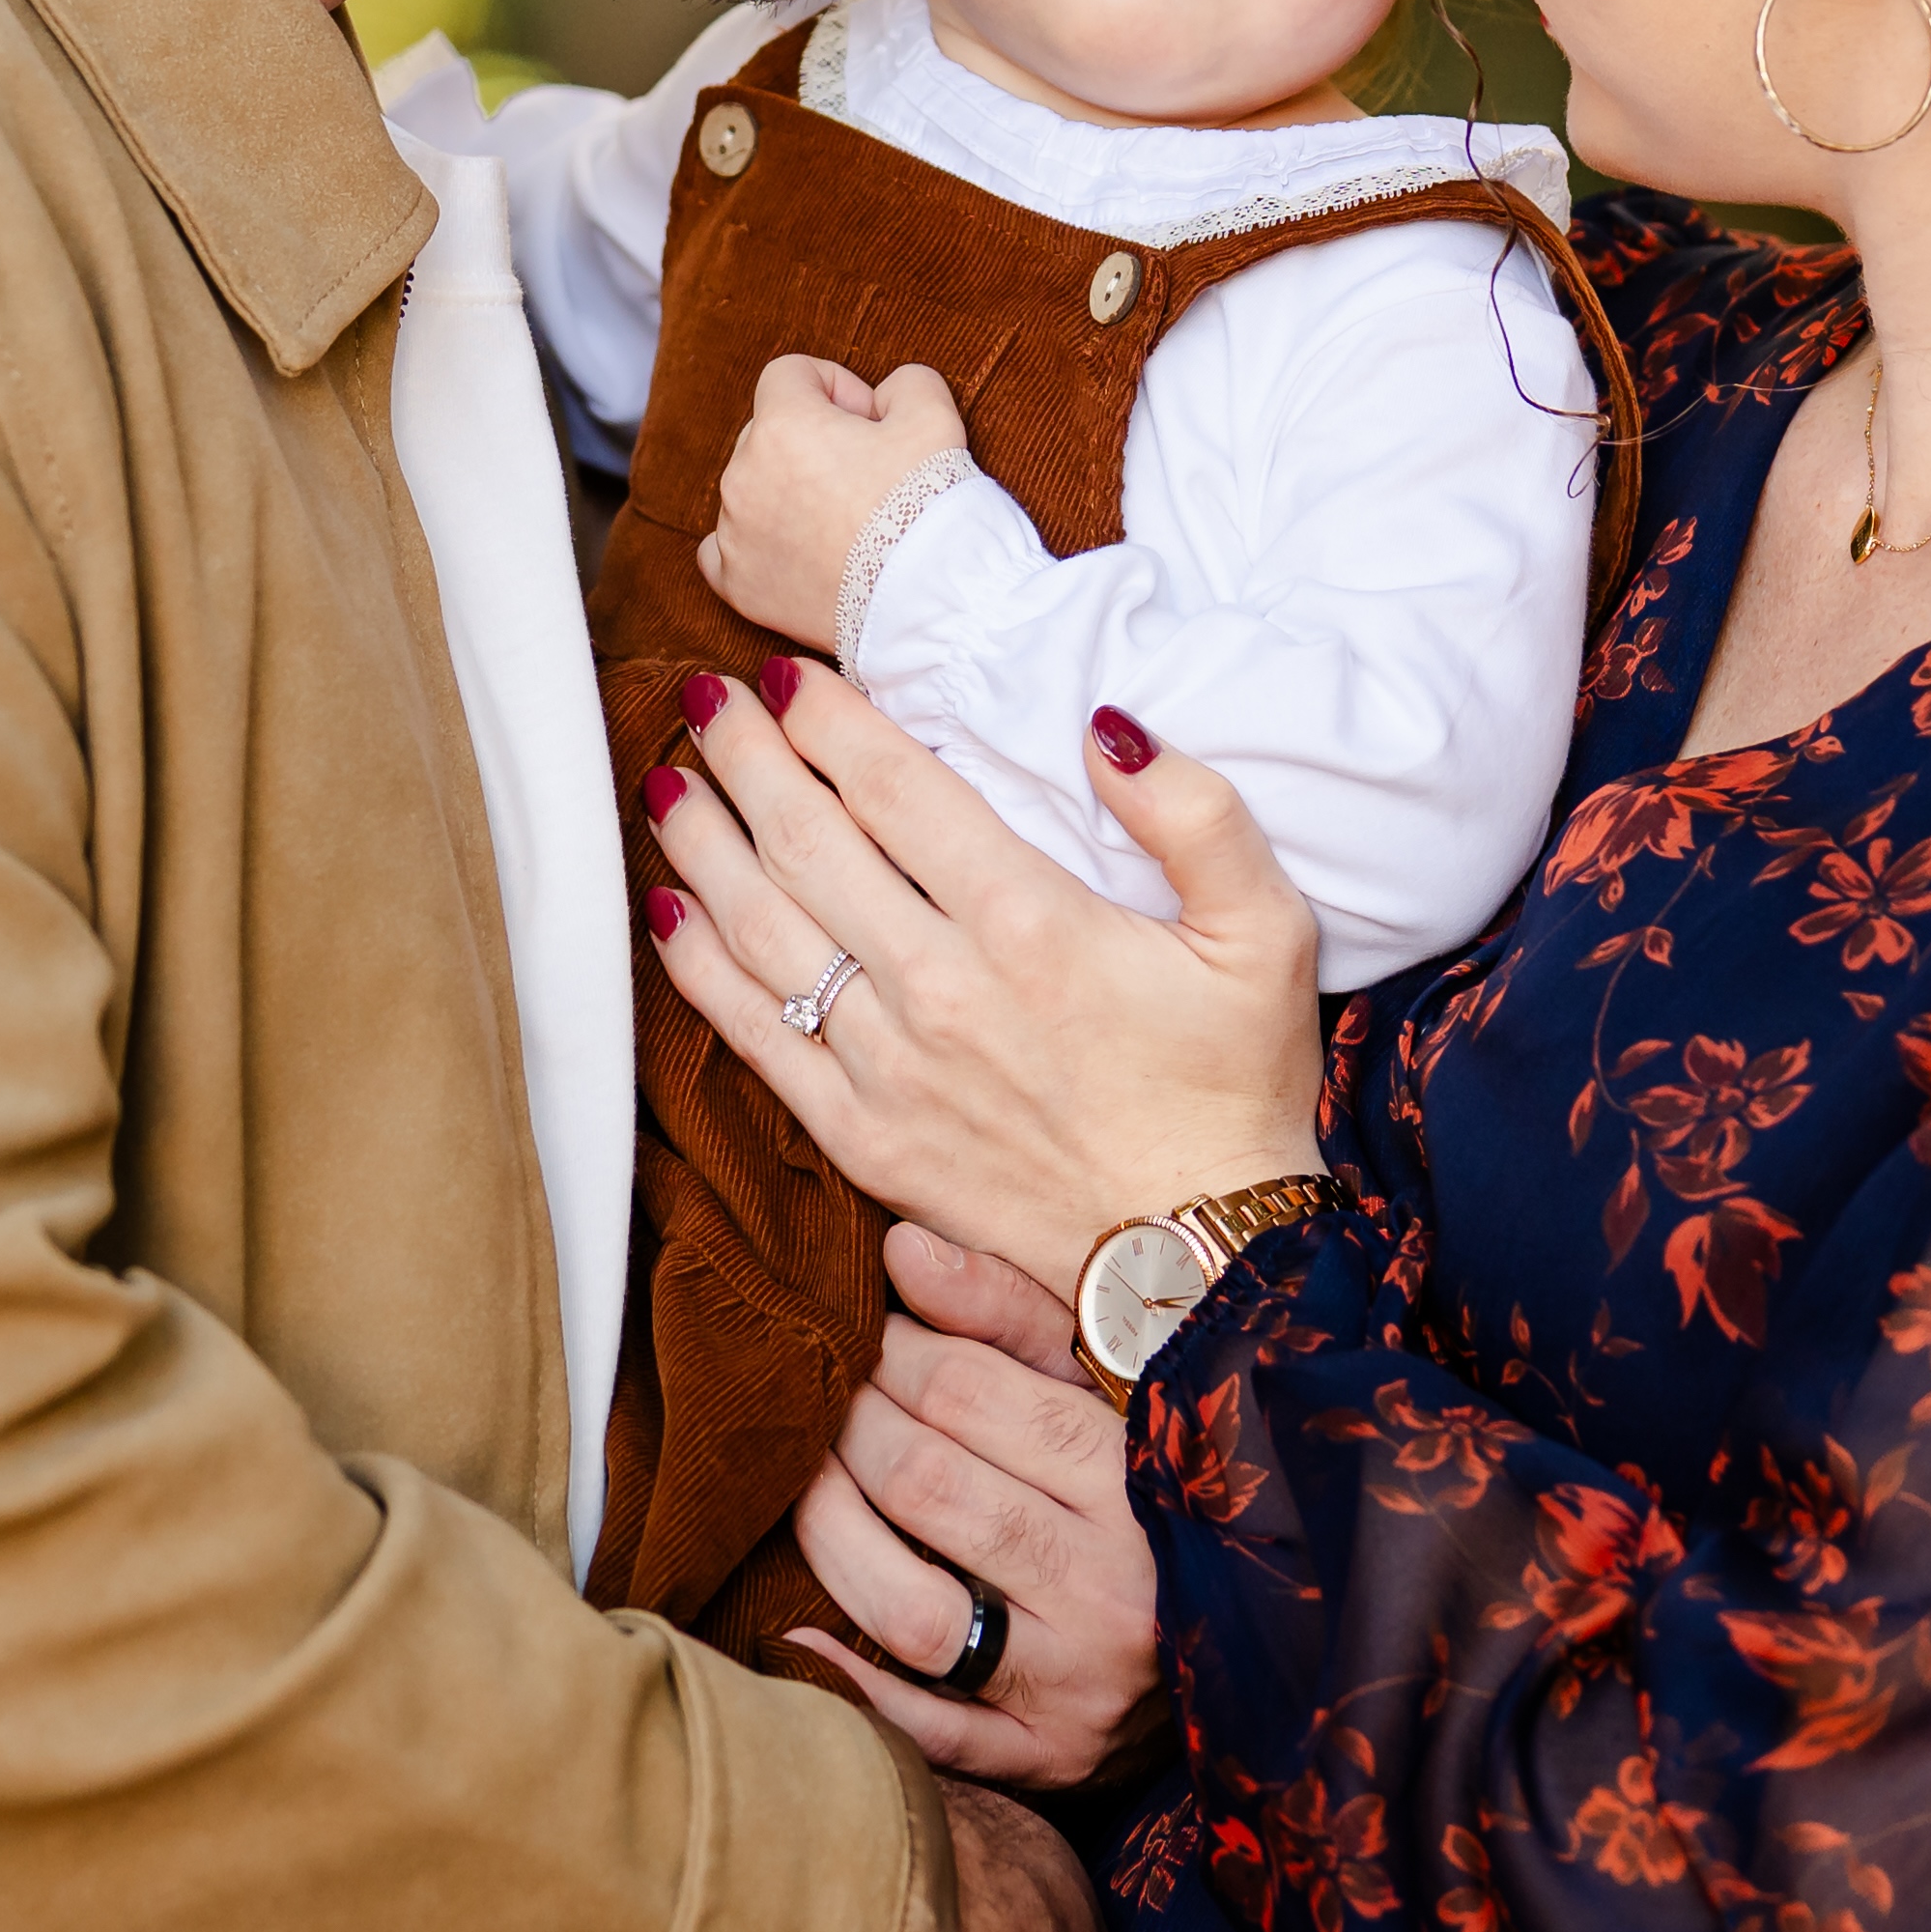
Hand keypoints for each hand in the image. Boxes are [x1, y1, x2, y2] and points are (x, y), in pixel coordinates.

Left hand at [646, 660, 1324, 1305]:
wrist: (1202, 1258)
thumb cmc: (1236, 1085)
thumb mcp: (1266, 932)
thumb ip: (1198, 814)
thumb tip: (1106, 726)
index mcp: (1031, 922)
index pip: (893, 788)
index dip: (827, 719)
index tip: (784, 673)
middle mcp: (943, 989)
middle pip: (807, 843)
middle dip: (746, 757)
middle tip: (707, 700)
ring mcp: (892, 1069)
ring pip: (765, 931)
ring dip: (703, 846)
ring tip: (667, 780)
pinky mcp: (865, 1139)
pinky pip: (758, 1038)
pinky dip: (699, 969)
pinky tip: (665, 910)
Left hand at [694, 354, 965, 657]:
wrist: (928, 602)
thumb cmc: (929, 507)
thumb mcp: (935, 416)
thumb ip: (904, 383)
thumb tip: (883, 398)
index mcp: (782, 425)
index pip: (790, 374)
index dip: (837, 388)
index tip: (871, 423)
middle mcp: (743, 475)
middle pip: (767, 431)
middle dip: (813, 440)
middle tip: (868, 474)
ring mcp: (735, 533)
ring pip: (750, 488)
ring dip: (786, 491)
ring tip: (844, 521)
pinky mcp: (739, 584)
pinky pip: (722, 548)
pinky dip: (753, 543)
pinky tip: (791, 548)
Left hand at [784, 1223, 1166, 1791]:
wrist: (1261, 1641)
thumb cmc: (1158, 1486)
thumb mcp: (1111, 1385)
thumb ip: (1008, 1313)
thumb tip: (899, 1246)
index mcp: (1138, 1476)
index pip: (972, 1393)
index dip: (892, 1354)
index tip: (865, 1336)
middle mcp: (1115, 1587)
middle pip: (928, 1487)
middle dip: (850, 1429)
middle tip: (824, 1402)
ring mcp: (1080, 1685)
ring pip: (913, 1608)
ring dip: (830, 1536)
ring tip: (806, 1486)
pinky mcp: (1051, 1760)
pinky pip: (933, 1734)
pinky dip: (854, 1684)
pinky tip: (795, 1632)